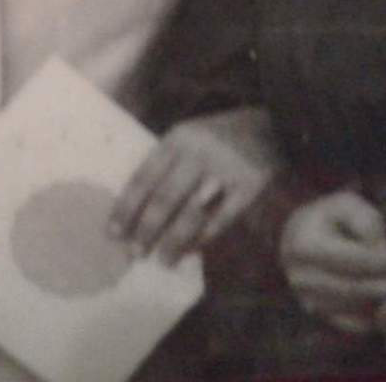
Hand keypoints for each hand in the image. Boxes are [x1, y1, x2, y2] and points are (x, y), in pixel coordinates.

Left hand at [109, 108, 279, 263]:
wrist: (272, 125)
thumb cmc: (219, 137)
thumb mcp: (188, 138)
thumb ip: (167, 165)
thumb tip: (137, 209)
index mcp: (177, 139)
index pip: (144, 177)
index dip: (127, 207)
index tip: (113, 233)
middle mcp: (198, 154)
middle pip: (165, 198)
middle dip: (147, 229)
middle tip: (134, 253)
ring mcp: (225, 170)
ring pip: (192, 213)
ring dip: (174, 240)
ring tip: (162, 260)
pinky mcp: (250, 187)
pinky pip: (222, 219)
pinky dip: (205, 238)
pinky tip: (192, 251)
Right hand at [280, 190, 385, 335]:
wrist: (298, 237)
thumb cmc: (330, 217)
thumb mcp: (346, 204)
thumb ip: (365, 221)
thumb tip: (380, 251)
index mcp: (306, 247)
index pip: (357, 261)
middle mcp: (302, 278)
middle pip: (360, 290)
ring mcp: (308, 300)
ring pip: (359, 311)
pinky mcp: (319, 316)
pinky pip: (355, 325)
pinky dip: (379, 317)